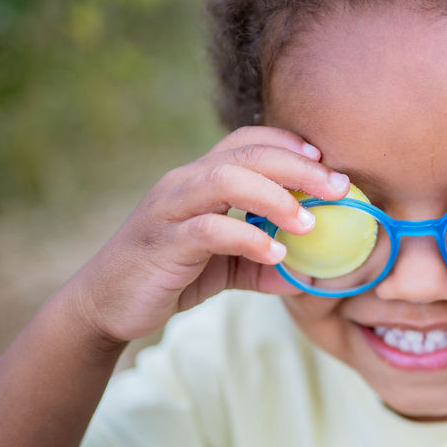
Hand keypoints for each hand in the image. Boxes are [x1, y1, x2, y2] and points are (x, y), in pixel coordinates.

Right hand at [70, 126, 348, 342]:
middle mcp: (184, 183)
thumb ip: (263, 264)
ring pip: (226, 179)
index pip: (247, 141)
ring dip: (275, 197)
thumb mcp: (225, 269)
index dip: (289, 144)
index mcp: (200, 179)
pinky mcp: (161, 242)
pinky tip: (276, 254)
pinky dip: (247, 239)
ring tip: (309, 222)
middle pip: (246, 153)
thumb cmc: (170, 276)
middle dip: (298, 166)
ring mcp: (170, 209)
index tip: (328, 162)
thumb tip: (309, 274)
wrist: (107, 305)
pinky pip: (209, 229)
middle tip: (340, 187)